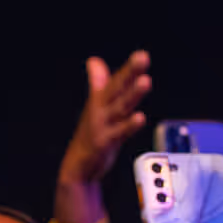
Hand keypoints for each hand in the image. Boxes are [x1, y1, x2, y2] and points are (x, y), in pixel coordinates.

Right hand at [61, 51, 152, 185]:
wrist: (77, 166)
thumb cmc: (90, 135)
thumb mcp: (96, 106)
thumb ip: (98, 83)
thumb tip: (94, 61)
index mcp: (101, 101)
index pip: (117, 81)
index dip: (130, 68)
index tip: (142, 55)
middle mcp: (101, 110)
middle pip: (118, 88)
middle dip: (130, 72)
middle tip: (142, 57)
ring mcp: (102, 125)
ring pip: (120, 106)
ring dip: (132, 93)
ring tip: (145, 81)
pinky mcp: (103, 142)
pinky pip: (119, 133)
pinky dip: (129, 125)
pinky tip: (140, 117)